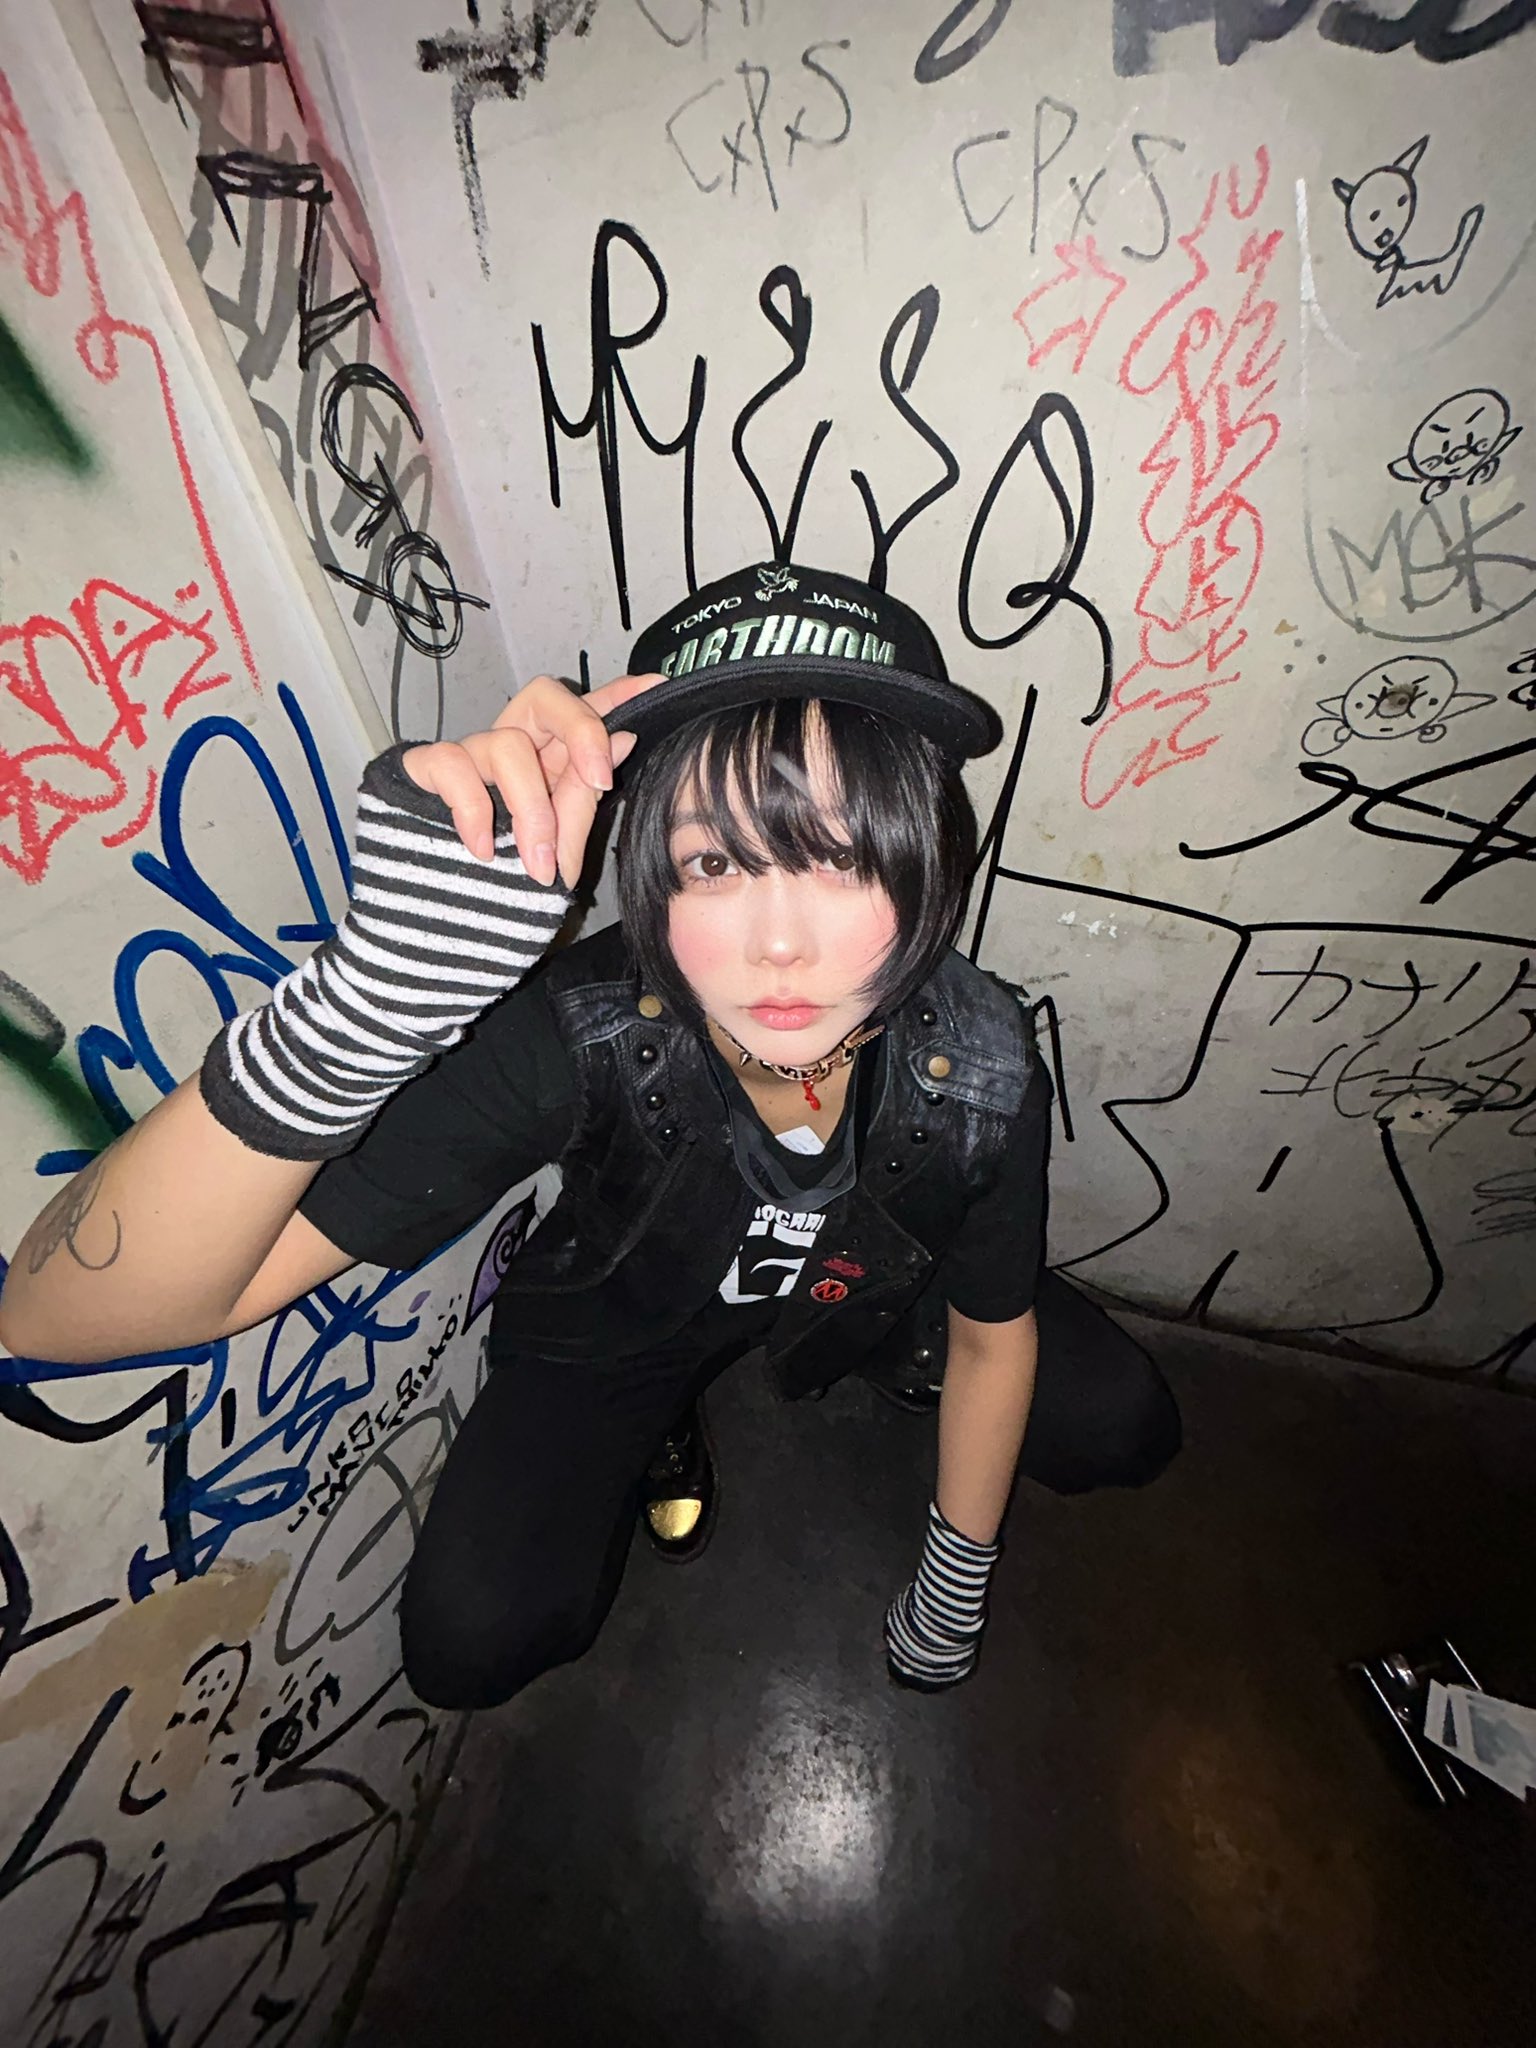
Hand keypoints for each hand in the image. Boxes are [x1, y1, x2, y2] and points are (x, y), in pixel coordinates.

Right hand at [402, 670, 663, 887]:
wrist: (439, 927)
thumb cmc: (505, 885)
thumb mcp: (558, 848)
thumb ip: (583, 799)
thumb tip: (621, 741)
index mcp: (548, 761)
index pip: (585, 711)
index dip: (619, 693)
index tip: (655, 686)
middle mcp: (511, 748)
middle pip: (544, 697)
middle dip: (580, 731)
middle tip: (601, 781)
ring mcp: (469, 757)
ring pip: (506, 743)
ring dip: (532, 809)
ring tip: (539, 865)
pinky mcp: (426, 771)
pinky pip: (452, 765)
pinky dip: (474, 810)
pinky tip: (485, 851)